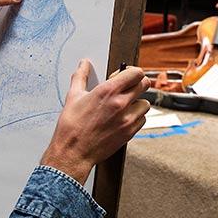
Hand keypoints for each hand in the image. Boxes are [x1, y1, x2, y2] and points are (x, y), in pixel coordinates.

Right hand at [39, 60, 151, 183]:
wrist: (73, 152)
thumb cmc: (71, 127)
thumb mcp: (73, 96)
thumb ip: (81, 76)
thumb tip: (84, 64)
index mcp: (107, 91)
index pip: (135, 73)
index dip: (133, 72)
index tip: (127, 75)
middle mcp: (120, 103)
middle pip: (144, 84)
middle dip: (137, 83)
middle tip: (128, 88)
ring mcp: (127, 119)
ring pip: (145, 103)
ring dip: (137, 102)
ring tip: (125, 105)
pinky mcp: (129, 132)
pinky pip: (142, 119)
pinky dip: (136, 117)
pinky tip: (124, 118)